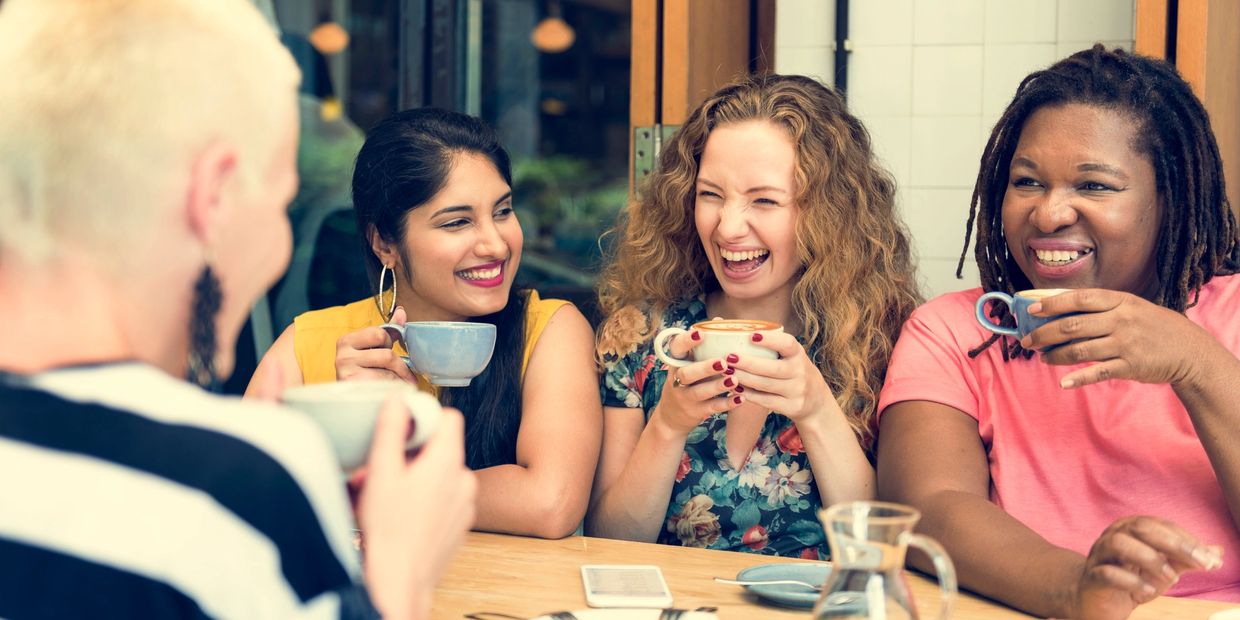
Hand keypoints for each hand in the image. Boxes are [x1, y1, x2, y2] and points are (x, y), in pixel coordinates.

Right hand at [336, 305, 418, 382]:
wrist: (351, 400)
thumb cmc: (364, 371)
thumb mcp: (373, 348)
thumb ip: (388, 329)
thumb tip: (401, 311)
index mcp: (346, 341)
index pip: (379, 333)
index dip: (388, 343)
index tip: (386, 350)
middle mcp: (343, 356)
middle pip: (386, 354)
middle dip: (397, 363)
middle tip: (395, 370)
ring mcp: (348, 374)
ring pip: (388, 373)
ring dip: (398, 378)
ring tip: (395, 382)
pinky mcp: (356, 390)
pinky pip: (385, 385)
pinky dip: (393, 388)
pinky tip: (389, 390)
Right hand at [358, 398, 475, 619]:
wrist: (400, 580)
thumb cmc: (390, 531)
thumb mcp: (382, 472)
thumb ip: (391, 430)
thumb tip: (399, 400)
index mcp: (448, 461)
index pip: (448, 418)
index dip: (423, 419)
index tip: (400, 432)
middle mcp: (463, 479)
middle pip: (439, 448)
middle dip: (408, 455)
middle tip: (379, 471)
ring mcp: (465, 504)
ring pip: (439, 475)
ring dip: (413, 479)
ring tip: (384, 497)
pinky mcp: (460, 524)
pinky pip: (443, 499)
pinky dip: (424, 500)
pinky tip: (400, 515)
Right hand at [651, 329, 734, 435]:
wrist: (671, 417)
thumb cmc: (686, 381)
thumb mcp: (687, 363)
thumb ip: (702, 345)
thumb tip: (719, 320)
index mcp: (676, 363)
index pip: (676, 349)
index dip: (686, 341)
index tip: (700, 334)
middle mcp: (678, 380)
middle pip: (687, 374)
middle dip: (704, 368)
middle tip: (722, 362)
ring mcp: (686, 398)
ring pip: (699, 392)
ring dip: (717, 386)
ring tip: (734, 379)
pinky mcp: (696, 412)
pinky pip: (712, 408)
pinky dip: (727, 403)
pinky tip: (741, 398)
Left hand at [725, 331, 834, 422]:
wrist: (816, 400)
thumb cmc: (793, 370)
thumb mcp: (791, 356)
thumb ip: (771, 346)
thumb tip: (731, 328)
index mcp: (799, 354)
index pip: (787, 344)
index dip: (770, 340)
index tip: (751, 336)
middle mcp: (800, 371)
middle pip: (772, 368)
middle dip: (748, 363)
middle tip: (729, 357)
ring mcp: (797, 391)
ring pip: (765, 385)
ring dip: (743, 379)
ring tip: (726, 372)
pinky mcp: (791, 407)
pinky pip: (766, 400)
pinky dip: (748, 394)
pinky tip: (735, 388)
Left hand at [1021, 289, 1219, 388]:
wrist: (1189, 351)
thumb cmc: (1153, 325)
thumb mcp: (1131, 306)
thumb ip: (1101, 305)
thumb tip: (1059, 303)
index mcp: (1120, 301)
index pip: (1080, 298)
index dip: (1052, 303)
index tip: (1031, 309)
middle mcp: (1121, 320)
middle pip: (1073, 325)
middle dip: (1044, 333)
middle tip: (1027, 341)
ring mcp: (1125, 344)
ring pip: (1080, 350)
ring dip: (1055, 355)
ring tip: (1042, 358)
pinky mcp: (1130, 366)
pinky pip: (1097, 372)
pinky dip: (1078, 378)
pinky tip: (1063, 382)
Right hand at [1073, 516, 1221, 619]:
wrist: (1095, 600)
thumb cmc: (1131, 579)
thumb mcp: (1163, 570)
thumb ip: (1186, 560)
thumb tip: (1217, 552)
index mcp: (1130, 529)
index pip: (1160, 525)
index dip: (1186, 539)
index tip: (1209, 558)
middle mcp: (1113, 536)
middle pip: (1140, 527)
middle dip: (1173, 544)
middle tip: (1200, 563)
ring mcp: (1099, 556)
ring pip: (1118, 543)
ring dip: (1150, 559)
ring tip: (1171, 578)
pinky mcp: (1091, 578)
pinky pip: (1106, 573)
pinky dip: (1130, 581)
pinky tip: (1148, 591)